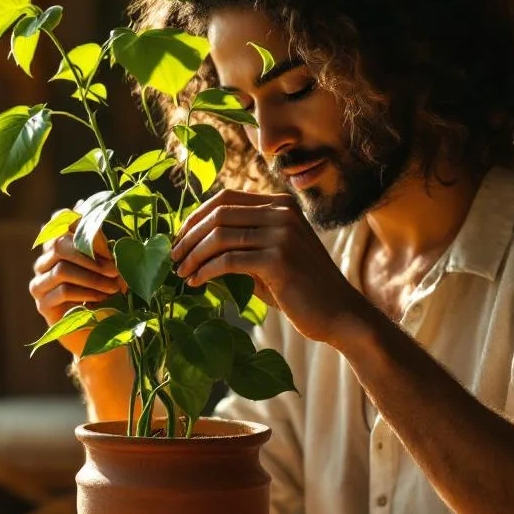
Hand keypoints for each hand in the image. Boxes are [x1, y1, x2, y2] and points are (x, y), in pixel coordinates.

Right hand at [29, 209, 127, 355]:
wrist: (103, 337)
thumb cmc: (108, 297)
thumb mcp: (107, 264)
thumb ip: (96, 240)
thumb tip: (81, 203)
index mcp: (59, 246)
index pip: (58, 220)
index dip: (80, 224)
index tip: (105, 239)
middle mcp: (44, 262)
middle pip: (59, 243)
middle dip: (90, 255)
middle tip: (114, 269)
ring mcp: (40, 283)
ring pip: (62, 267)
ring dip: (93, 276)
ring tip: (114, 286)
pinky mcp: (43, 304)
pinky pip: (62, 290)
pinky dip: (87, 292)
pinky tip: (103, 298)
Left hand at [170, 190, 372, 346]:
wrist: (339, 314)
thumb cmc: (299, 290)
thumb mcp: (267, 260)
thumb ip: (238, 247)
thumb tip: (193, 248)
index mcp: (280, 205)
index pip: (226, 198)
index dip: (196, 217)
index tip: (179, 238)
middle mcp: (282, 212)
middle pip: (218, 213)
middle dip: (189, 236)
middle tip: (173, 257)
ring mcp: (281, 233)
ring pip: (219, 235)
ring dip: (193, 255)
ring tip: (180, 272)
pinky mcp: (278, 258)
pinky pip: (228, 260)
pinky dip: (206, 271)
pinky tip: (196, 283)